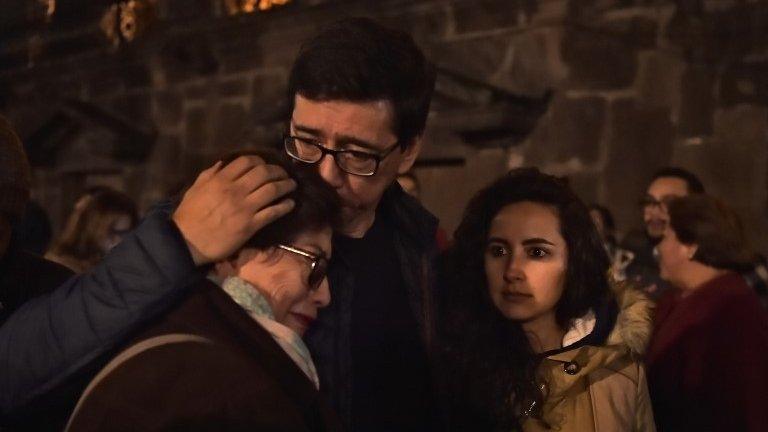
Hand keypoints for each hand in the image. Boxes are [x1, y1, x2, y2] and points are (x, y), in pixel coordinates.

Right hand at [172, 155, 295, 264]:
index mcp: (221, 179)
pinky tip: (290, 204)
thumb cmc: (189, 215)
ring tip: (292, 185)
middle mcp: (236, 190)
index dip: (260, 160)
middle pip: (264, 173)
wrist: (187, 243)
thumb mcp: (195, 188)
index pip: (247, 161)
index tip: (265, 164)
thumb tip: (223, 163)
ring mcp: (245, 208)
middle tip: (283, 174)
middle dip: (277, 171)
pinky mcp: (251, 225)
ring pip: (272, 190)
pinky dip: (285, 206)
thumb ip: (210, 174)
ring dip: (286, 185)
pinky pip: (273, 212)